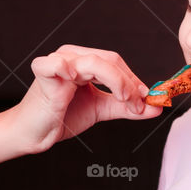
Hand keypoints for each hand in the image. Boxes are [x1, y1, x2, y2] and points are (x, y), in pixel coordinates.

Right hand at [16, 45, 160, 154]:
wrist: (34, 133)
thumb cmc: (62, 117)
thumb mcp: (101, 110)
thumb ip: (126, 107)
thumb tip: (156, 107)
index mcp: (84, 60)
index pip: (116, 63)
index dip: (135, 80)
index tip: (149, 100)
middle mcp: (72, 56)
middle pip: (110, 60)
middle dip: (129, 84)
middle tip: (139, 105)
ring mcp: (58, 62)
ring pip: (94, 62)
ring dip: (116, 82)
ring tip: (125, 101)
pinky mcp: (44, 73)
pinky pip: (55, 64)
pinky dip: (64, 67)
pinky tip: (73, 77)